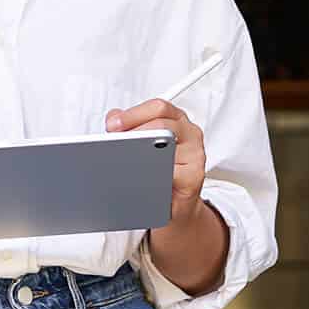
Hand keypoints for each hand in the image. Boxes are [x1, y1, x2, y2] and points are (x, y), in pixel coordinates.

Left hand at [107, 98, 205, 224]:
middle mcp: (189, 133)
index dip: (133, 114)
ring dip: (143, 155)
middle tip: (117, 144)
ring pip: (168, 148)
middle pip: (163, 125)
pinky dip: (154, 175)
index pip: (158, 107)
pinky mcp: (195, 176)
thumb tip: (113, 119)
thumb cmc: (159, 168)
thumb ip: (127, 126)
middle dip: (136, 134)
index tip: (114, 125)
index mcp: (176, 119)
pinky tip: (141, 177)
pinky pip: (173, 173)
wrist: (175, 201)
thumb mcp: (143, 142)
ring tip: (126, 161)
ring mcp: (195, 153)